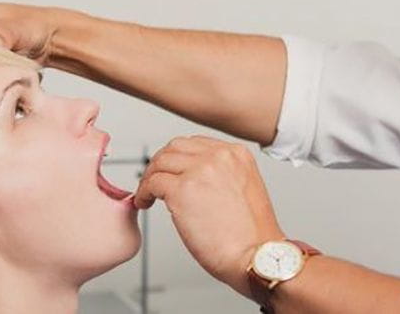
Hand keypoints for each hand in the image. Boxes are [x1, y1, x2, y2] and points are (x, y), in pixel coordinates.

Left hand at [134, 135, 284, 296]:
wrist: (255, 255)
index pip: (195, 143)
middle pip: (174, 148)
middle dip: (160, 164)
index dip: (177, 158)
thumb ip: (221, 175)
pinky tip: (146, 203)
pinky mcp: (182, 190)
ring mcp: (200, 170)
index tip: (170, 172)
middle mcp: (220, 156)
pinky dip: (144, 192)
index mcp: (237, 154)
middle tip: (153, 182)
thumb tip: (190, 177)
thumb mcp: (243, 189)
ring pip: (160, 162)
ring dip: (149, 178)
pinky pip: (152, 183)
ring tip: (148, 195)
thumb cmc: (250, 235)